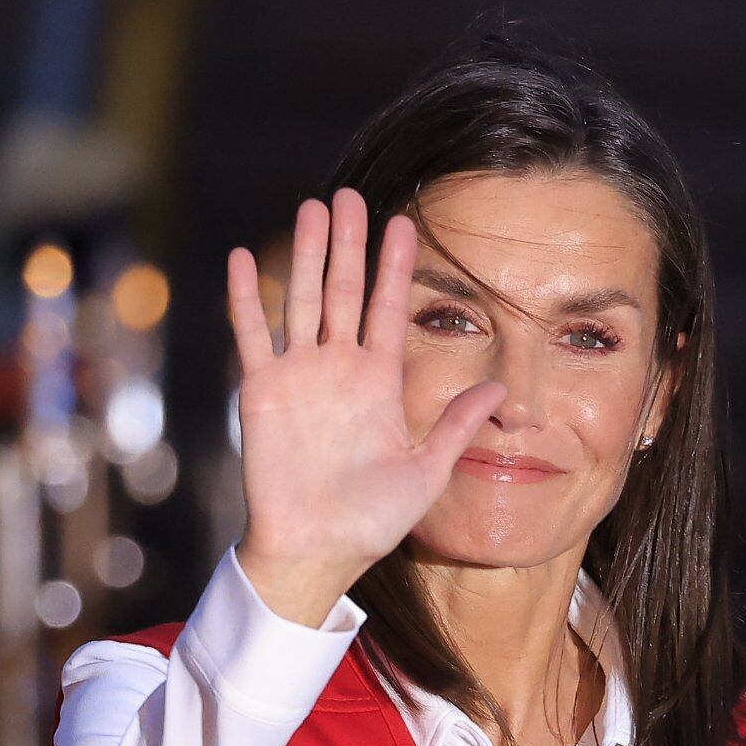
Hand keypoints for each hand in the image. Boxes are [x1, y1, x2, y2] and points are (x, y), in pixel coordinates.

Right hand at [226, 193, 501, 624]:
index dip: (396, 266)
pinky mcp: (261, 390)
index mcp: (379, 382)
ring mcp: (299, 374)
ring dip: (306, 254)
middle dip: (348, 243)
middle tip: (350, 194)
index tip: (404, 222)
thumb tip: (501, 390)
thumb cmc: (371, 521)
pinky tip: (244, 259)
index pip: (390, 309)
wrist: (316, 550)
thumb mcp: (426, 471)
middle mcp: (339, 368)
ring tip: (311, 207)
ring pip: (302, 298)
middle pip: (345, 291)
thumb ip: (456, 426)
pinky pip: (253, 334)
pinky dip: (247, 297)